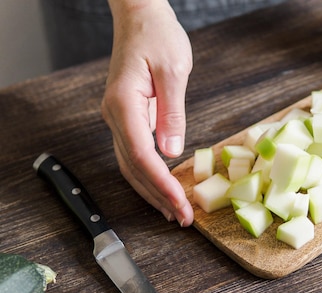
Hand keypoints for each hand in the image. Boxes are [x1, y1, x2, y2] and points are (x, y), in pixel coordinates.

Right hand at [102, 0, 193, 225]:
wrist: (140, 17)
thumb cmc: (158, 35)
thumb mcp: (173, 70)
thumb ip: (172, 112)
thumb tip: (172, 151)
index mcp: (124, 104)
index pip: (143, 157)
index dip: (162, 186)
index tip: (181, 205)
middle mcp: (115, 115)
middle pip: (134, 168)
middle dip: (158, 197)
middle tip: (183, 218)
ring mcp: (118, 118)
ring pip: (131, 166)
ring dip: (152, 191)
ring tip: (173, 212)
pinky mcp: (127, 117)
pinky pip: (135, 154)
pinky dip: (150, 175)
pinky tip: (164, 187)